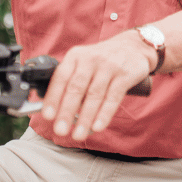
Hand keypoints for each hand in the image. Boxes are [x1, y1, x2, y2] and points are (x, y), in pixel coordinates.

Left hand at [38, 32, 155, 140]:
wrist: (133, 47)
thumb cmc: (101, 61)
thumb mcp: (83, 63)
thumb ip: (70, 82)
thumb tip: (54, 111)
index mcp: (75, 56)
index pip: (61, 77)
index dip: (53, 97)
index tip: (47, 116)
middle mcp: (91, 59)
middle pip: (76, 88)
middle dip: (67, 111)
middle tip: (61, 130)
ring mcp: (109, 66)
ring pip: (94, 95)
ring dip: (85, 117)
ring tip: (78, 135)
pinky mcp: (125, 75)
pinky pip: (113, 97)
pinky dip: (104, 114)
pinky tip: (98, 126)